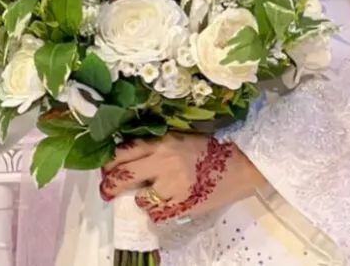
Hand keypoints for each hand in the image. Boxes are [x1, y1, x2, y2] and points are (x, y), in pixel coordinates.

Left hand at [102, 136, 263, 222]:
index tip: (106, 169)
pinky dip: (155, 211)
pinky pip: (159, 213)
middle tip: (106, 190)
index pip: (123, 152)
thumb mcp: (178, 137)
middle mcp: (163, 163)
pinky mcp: (186, 204)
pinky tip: (159, 207)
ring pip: (141, 198)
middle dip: (110, 185)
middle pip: (124, 175)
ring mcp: (174, 186)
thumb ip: (154, 145)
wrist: (243, 163)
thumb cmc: (211, 147)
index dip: (109, 163)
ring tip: (145, 197)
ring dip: (140, 198)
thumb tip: (127, 155)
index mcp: (161, 143)